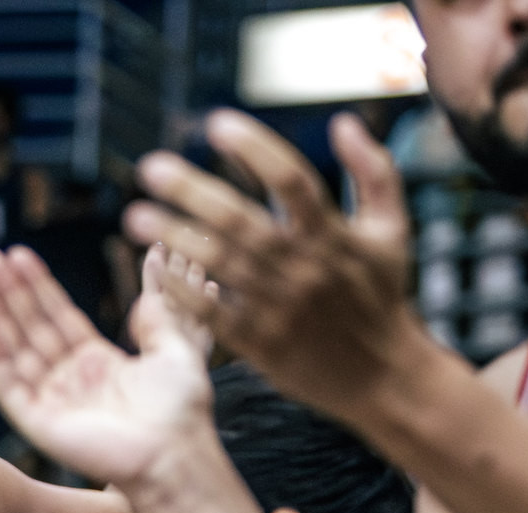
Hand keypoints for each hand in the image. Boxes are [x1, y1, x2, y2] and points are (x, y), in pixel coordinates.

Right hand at [0, 242, 220, 495]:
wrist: (175, 454)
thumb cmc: (180, 410)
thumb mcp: (174, 349)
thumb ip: (156, 313)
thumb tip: (154, 270)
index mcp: (99, 363)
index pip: (58, 316)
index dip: (37, 286)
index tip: (17, 256)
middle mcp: (70, 381)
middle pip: (30, 329)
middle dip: (7, 294)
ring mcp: (52, 403)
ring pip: (14, 353)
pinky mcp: (39, 425)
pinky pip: (9, 388)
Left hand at [121, 109, 426, 421]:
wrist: (384, 377)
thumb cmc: (382, 296)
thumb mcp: (392, 229)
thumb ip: (374, 171)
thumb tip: (343, 120)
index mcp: (334, 235)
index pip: (291, 179)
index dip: (254, 148)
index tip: (216, 124)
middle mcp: (304, 267)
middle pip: (240, 220)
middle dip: (191, 191)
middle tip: (149, 167)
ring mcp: (279, 307)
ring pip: (219, 265)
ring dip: (174, 237)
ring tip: (135, 215)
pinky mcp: (261, 343)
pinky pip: (212, 313)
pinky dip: (182, 292)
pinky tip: (154, 270)